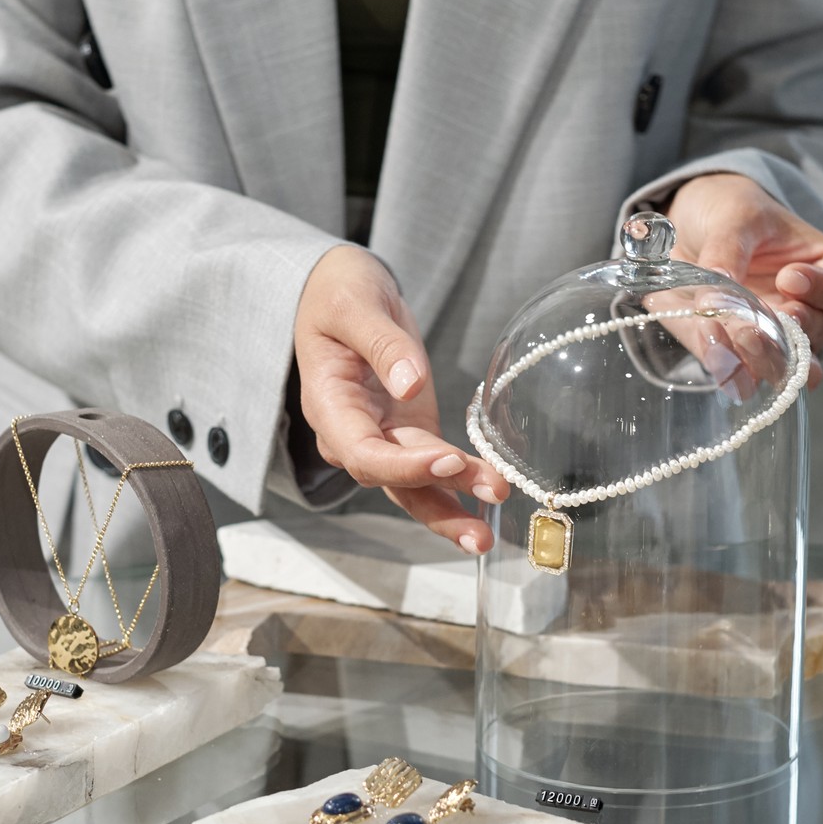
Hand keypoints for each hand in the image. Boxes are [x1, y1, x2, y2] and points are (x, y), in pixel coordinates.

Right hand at [293, 246, 507, 552]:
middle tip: (481, 530)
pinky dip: (462, 483)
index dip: (403, 466)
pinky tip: (493, 493)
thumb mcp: (353, 305)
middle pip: (392, 483)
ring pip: (415, 486)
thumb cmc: (339, 293)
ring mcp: (384, 436)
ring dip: (452, 509)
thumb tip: (412, 385)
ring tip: (490, 532)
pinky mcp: (410, 431)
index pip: (362, 453)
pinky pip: (435, 469)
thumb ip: (382, 344)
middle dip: (437, 506)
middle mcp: (353, 434)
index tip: (446, 461)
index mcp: (330, 406)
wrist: (339, 291)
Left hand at [665, 173, 822, 388]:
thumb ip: (728, 250)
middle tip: (765, 321)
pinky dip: (732, 370)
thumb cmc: (730, 212)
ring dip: (766, 358)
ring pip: (789, 364)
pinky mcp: (740, 356)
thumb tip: (715, 297)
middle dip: (794, 331)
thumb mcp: (734, 215)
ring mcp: (779, 338)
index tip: (790, 278)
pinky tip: (717, 357)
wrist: (689, 231)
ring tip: (741, 341)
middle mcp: (812, 309)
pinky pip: (745, 375)